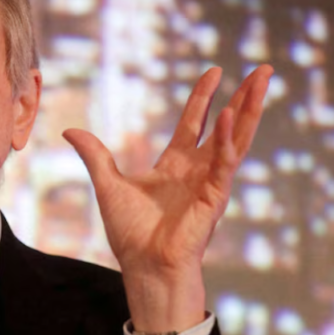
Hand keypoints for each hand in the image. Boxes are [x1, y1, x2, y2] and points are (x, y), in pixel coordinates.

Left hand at [63, 65, 272, 331]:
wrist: (143, 265)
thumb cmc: (130, 233)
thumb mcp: (108, 184)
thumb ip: (94, 155)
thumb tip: (70, 130)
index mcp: (175, 165)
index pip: (194, 123)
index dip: (204, 97)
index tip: (214, 72)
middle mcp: (197, 170)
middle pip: (226, 125)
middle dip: (243, 97)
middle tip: (262, 69)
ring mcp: (210, 182)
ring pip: (236, 138)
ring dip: (250, 109)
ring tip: (263, 79)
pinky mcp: (215, 196)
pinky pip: (224, 162)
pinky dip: (228, 138)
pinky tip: (231, 115)